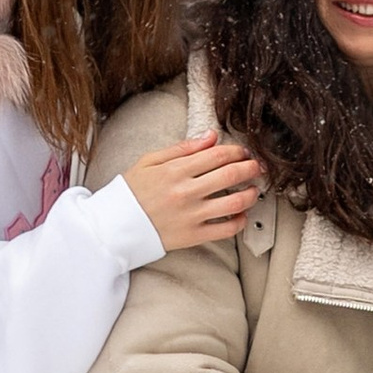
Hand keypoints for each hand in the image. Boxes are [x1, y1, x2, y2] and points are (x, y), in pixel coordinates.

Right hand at [127, 133, 263, 251]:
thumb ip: (182, 148)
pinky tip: (241, 214)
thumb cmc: (131, 192)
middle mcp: (186, 192)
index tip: (243, 152)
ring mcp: (191, 215)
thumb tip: (211, 136)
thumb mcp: (150, 161)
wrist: (115, 227)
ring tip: (254, 190)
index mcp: (175, 170)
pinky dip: (239, 221)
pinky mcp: (193, 236)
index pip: (217, 155)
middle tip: (258, 167)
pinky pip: (225, 229)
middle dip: (250, 168)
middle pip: (230, 175)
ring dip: (250, 194)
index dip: (236, 151)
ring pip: (234, 202)